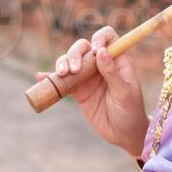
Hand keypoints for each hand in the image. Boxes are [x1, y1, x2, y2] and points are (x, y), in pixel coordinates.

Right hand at [35, 26, 148, 156]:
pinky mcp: (77, 89)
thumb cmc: (130, 111)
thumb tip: (101, 52)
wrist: (123, 134)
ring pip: (70, 61)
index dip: (100, 38)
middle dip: (74, 54)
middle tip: (72, 70)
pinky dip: (51, 77)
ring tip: (61, 74)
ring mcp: (87, 76)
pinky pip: (62, 80)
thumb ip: (112, 73)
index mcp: (117, 60)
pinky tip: (41, 77)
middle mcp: (101, 64)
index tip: (95, 50)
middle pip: (83, 47)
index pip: (108, 37)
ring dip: (62, 63)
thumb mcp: (124, 93)